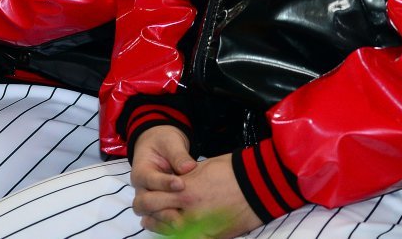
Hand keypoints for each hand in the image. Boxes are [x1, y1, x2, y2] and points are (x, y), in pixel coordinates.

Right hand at [130, 125, 196, 233]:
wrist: (160, 147)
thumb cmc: (164, 142)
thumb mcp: (170, 142)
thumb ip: (178, 154)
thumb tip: (189, 167)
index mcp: (141, 170)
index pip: (149, 179)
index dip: (165, 183)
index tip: (181, 184)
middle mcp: (141, 188)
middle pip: (144, 203)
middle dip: (162, 205)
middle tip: (183, 204)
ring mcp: (148, 199)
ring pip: (151, 215)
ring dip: (166, 217)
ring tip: (184, 218)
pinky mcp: (158, 207)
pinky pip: (161, 219)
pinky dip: (170, 222)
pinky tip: (185, 223)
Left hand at [133, 135, 261, 237]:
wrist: (258, 185)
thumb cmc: (231, 171)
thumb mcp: (201, 169)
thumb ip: (183, 179)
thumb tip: (173, 185)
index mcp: (185, 191)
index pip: (152, 199)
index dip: (145, 199)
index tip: (143, 196)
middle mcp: (190, 212)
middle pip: (157, 216)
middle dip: (148, 213)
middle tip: (144, 211)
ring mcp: (202, 227)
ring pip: (170, 231)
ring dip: (160, 226)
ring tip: (151, 222)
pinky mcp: (213, 236)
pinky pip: (189, 238)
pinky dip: (178, 235)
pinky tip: (175, 231)